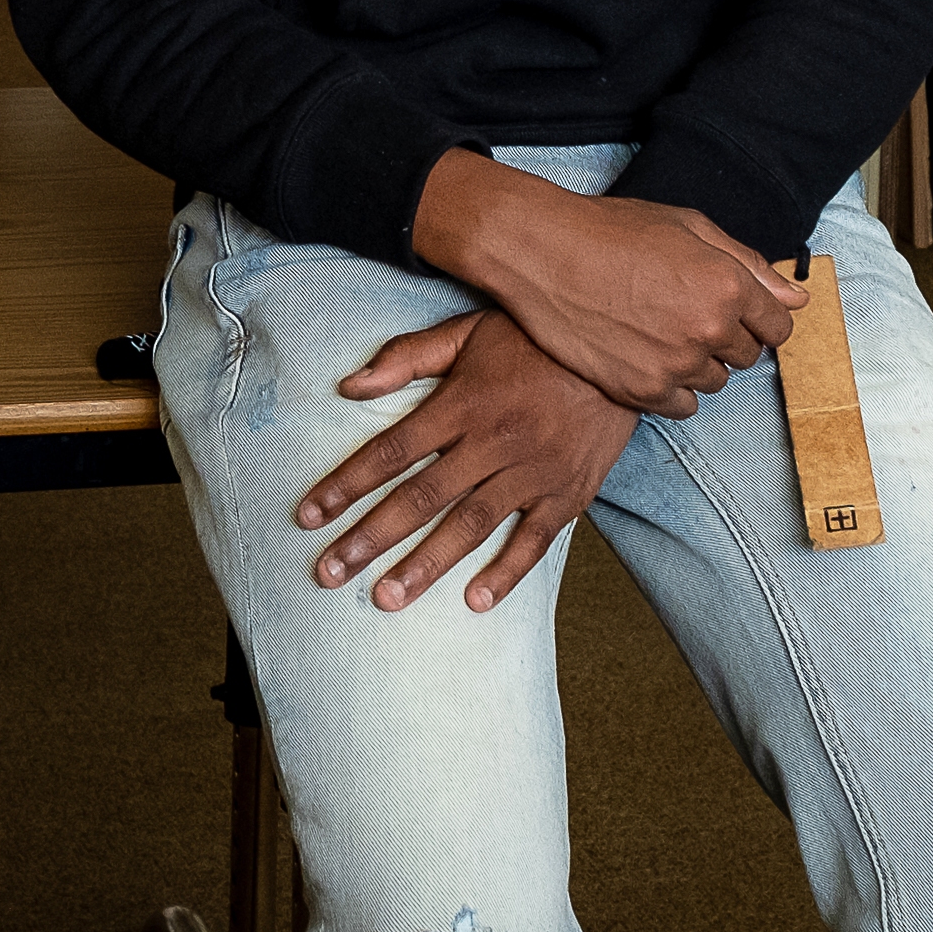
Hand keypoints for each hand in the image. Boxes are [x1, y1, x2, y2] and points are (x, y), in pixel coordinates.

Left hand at [295, 308, 637, 615]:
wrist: (624, 346)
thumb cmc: (536, 337)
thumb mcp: (469, 330)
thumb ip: (408, 357)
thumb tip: (348, 386)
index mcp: (464, 402)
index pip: (391, 451)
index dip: (346, 485)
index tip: (308, 515)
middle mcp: (495, 440)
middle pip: (421, 497)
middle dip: (370, 538)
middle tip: (329, 573)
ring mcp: (535, 471)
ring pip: (471, 525)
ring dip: (426, 565)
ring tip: (387, 597)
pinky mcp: (569, 493)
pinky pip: (535, 540)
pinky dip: (506, 572)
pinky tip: (475, 601)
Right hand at [410, 150, 802, 418]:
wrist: (543, 253)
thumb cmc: (613, 231)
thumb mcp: (688, 227)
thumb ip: (749, 264)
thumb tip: (798, 296)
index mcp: (729, 285)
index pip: (778, 325)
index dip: (758, 317)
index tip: (734, 313)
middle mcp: (710, 329)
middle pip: (747, 356)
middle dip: (725, 337)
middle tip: (682, 312)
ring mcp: (676, 364)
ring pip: (714, 382)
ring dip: (696, 363)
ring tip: (657, 331)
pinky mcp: (643, 390)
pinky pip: (683, 407)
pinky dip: (670, 388)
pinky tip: (645, 357)